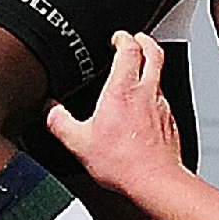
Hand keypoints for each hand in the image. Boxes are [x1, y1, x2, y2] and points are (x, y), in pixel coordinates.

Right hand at [44, 31, 193, 194]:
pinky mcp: (170, 122)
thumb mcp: (78, 143)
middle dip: (144, 40)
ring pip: (160, 75)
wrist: (156, 182)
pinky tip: (142, 107)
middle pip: (154, 52)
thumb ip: (59, 121)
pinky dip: (153, 94)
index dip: (123, 37)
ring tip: (137, 71)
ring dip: (150, 67)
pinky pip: (162, 99)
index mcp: (123, 90)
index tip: (117, 37)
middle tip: (135, 39)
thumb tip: (48, 109)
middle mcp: (146, 93)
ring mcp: (162, 107)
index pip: (130, 48)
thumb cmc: (123, 163)